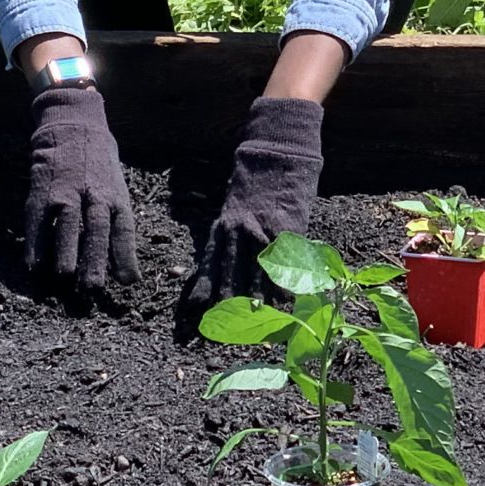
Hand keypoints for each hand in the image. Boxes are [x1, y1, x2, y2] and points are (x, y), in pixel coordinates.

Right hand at [23, 86, 139, 289]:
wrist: (72, 125)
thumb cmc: (98, 166)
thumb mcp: (115, 188)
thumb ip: (115, 222)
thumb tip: (123, 265)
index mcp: (116, 196)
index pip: (123, 229)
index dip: (125, 256)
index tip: (129, 282)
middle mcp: (94, 194)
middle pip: (96, 229)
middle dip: (94, 260)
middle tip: (92, 288)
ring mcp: (66, 192)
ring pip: (68, 225)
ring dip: (66, 253)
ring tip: (64, 278)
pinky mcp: (41, 192)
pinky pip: (38, 222)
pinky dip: (35, 245)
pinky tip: (34, 265)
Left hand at [184, 96, 323, 315]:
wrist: (275, 160)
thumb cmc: (251, 195)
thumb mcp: (230, 218)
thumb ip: (224, 247)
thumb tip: (211, 279)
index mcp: (220, 230)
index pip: (209, 264)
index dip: (203, 288)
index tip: (196, 310)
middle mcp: (237, 232)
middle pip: (230, 271)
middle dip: (226, 299)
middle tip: (223, 325)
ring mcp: (262, 229)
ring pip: (257, 268)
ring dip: (257, 294)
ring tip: (254, 317)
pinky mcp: (286, 227)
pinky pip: (285, 258)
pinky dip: (286, 278)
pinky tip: (288, 297)